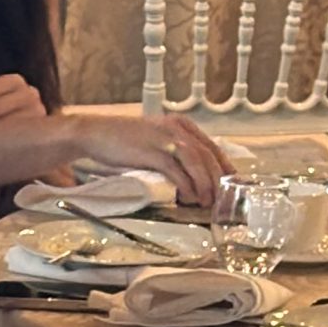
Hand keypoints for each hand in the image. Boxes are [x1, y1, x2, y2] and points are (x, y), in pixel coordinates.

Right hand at [65, 107, 226, 206]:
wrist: (95, 133)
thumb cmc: (123, 141)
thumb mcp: (155, 140)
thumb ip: (173, 151)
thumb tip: (191, 176)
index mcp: (180, 125)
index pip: (211, 147)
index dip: (224, 167)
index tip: (231, 184)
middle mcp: (177, 129)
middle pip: (208, 155)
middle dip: (218, 179)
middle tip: (222, 199)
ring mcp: (165, 139)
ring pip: (197, 162)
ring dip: (205, 184)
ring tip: (207, 202)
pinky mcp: (152, 152)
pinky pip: (176, 170)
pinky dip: (186, 185)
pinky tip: (190, 197)